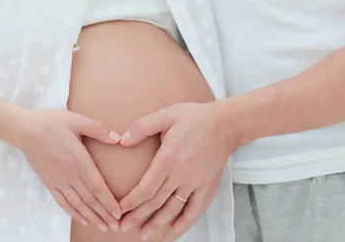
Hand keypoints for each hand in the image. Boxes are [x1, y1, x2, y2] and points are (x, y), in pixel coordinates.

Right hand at [14, 108, 121, 232]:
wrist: (25, 130)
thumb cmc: (52, 122)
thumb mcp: (77, 120)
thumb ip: (98, 129)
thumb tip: (118, 138)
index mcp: (79, 160)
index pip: (97, 187)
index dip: (108, 202)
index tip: (119, 213)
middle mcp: (69, 175)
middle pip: (89, 200)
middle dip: (104, 214)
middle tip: (116, 227)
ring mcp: (58, 180)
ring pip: (78, 204)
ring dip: (92, 217)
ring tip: (103, 226)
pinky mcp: (49, 182)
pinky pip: (63, 202)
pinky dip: (74, 213)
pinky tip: (83, 219)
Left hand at [118, 102, 235, 238]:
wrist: (224, 123)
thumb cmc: (195, 117)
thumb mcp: (166, 115)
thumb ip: (142, 127)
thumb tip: (122, 140)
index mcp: (168, 159)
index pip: (146, 188)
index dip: (132, 201)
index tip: (120, 209)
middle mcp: (180, 174)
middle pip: (156, 201)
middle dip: (138, 215)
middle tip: (124, 226)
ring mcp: (194, 181)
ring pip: (173, 207)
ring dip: (158, 222)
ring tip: (145, 233)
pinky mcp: (205, 183)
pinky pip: (194, 206)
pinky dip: (185, 220)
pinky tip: (175, 228)